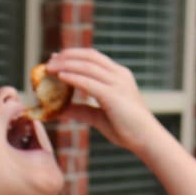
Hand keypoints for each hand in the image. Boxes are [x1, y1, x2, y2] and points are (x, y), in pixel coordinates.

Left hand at [46, 48, 161, 155]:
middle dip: (67, 56)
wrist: (146, 139)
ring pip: (86, 66)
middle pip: (89, 57)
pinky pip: (88, 82)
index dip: (74, 55)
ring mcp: (117, 83)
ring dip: (66, 65)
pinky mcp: (112, 95)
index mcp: (118, 76)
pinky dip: (72, 77)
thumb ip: (82, 111)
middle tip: (50, 60)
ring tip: (49, 68)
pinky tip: (60, 77)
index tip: (58, 58)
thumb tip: (61, 110)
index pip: (94, 58)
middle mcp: (118, 75)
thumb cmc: (126, 129)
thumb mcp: (99, 117)